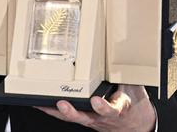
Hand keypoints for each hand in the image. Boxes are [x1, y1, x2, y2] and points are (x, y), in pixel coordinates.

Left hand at [36, 84, 156, 130]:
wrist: (136, 124)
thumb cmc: (133, 102)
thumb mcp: (135, 87)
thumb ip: (125, 74)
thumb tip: (120, 51)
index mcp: (119, 108)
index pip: (112, 109)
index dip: (104, 106)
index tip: (96, 100)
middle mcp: (103, 117)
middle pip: (87, 117)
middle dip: (73, 112)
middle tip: (62, 104)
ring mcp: (93, 119)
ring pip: (74, 118)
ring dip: (58, 112)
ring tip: (42, 103)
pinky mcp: (85, 118)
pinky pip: (67, 117)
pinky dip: (53, 110)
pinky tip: (40, 103)